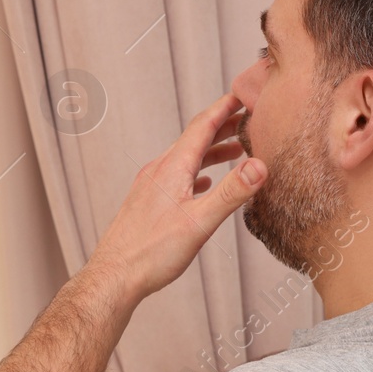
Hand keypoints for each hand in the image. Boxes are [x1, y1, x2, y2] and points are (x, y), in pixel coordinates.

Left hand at [87, 93, 265, 305]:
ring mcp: (150, 186)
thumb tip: (259, 165)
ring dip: (211, 151)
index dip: (225, 108)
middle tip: (248, 118)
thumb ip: (231, 193)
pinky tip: (203, 183)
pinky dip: (196, 172)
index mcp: (172, 168)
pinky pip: (175, 177)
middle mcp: (158, 171)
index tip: (244, 94)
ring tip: (235, 150)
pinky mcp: (146, 202)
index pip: (202, 126)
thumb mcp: (199, 223)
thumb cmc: (151, 253)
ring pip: (185, 159)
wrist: (113, 277)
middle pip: (194, 139)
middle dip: (223, 126)